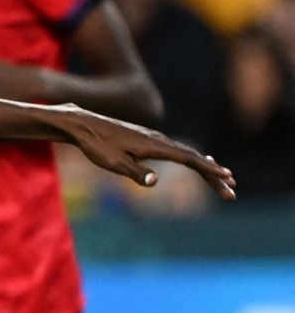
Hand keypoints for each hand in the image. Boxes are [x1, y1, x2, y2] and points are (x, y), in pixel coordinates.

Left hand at [60, 106, 235, 199]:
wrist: (81, 123)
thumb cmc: (95, 144)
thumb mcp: (113, 162)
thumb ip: (136, 173)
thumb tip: (155, 182)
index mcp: (153, 145)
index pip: (188, 159)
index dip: (208, 170)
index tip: (227, 178)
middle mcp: (156, 138)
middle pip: (191, 157)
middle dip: (212, 173)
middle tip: (231, 189)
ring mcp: (152, 137)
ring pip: (184, 152)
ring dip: (204, 166)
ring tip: (222, 177)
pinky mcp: (145, 138)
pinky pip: (174, 149)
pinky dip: (190, 157)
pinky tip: (196, 160)